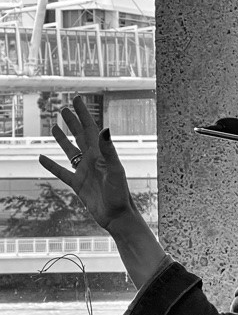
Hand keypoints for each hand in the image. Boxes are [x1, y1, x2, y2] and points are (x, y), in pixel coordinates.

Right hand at [39, 96, 134, 231]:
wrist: (117, 215)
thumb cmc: (119, 192)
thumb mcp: (114, 169)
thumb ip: (108, 149)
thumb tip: (104, 128)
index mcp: (101, 153)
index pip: (91, 128)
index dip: (83, 113)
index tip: (77, 99)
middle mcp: (92, 159)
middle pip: (79, 136)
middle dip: (72, 122)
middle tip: (63, 108)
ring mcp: (84, 171)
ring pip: (70, 151)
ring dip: (62, 139)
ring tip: (54, 126)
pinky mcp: (77, 184)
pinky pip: (61, 172)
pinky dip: (51, 165)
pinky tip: (41, 157)